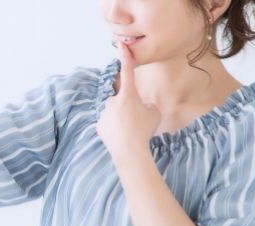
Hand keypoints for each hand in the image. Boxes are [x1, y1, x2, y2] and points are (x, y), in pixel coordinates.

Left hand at [95, 41, 161, 159]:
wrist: (129, 150)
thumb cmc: (144, 130)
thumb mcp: (154, 114)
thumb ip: (147, 105)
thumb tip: (143, 107)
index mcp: (128, 95)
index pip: (128, 72)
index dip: (126, 58)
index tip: (121, 46)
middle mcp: (113, 100)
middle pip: (122, 100)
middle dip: (128, 108)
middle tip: (136, 121)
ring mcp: (104, 113)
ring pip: (114, 113)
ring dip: (121, 119)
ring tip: (129, 132)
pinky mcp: (99, 125)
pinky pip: (109, 124)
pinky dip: (114, 129)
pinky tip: (120, 137)